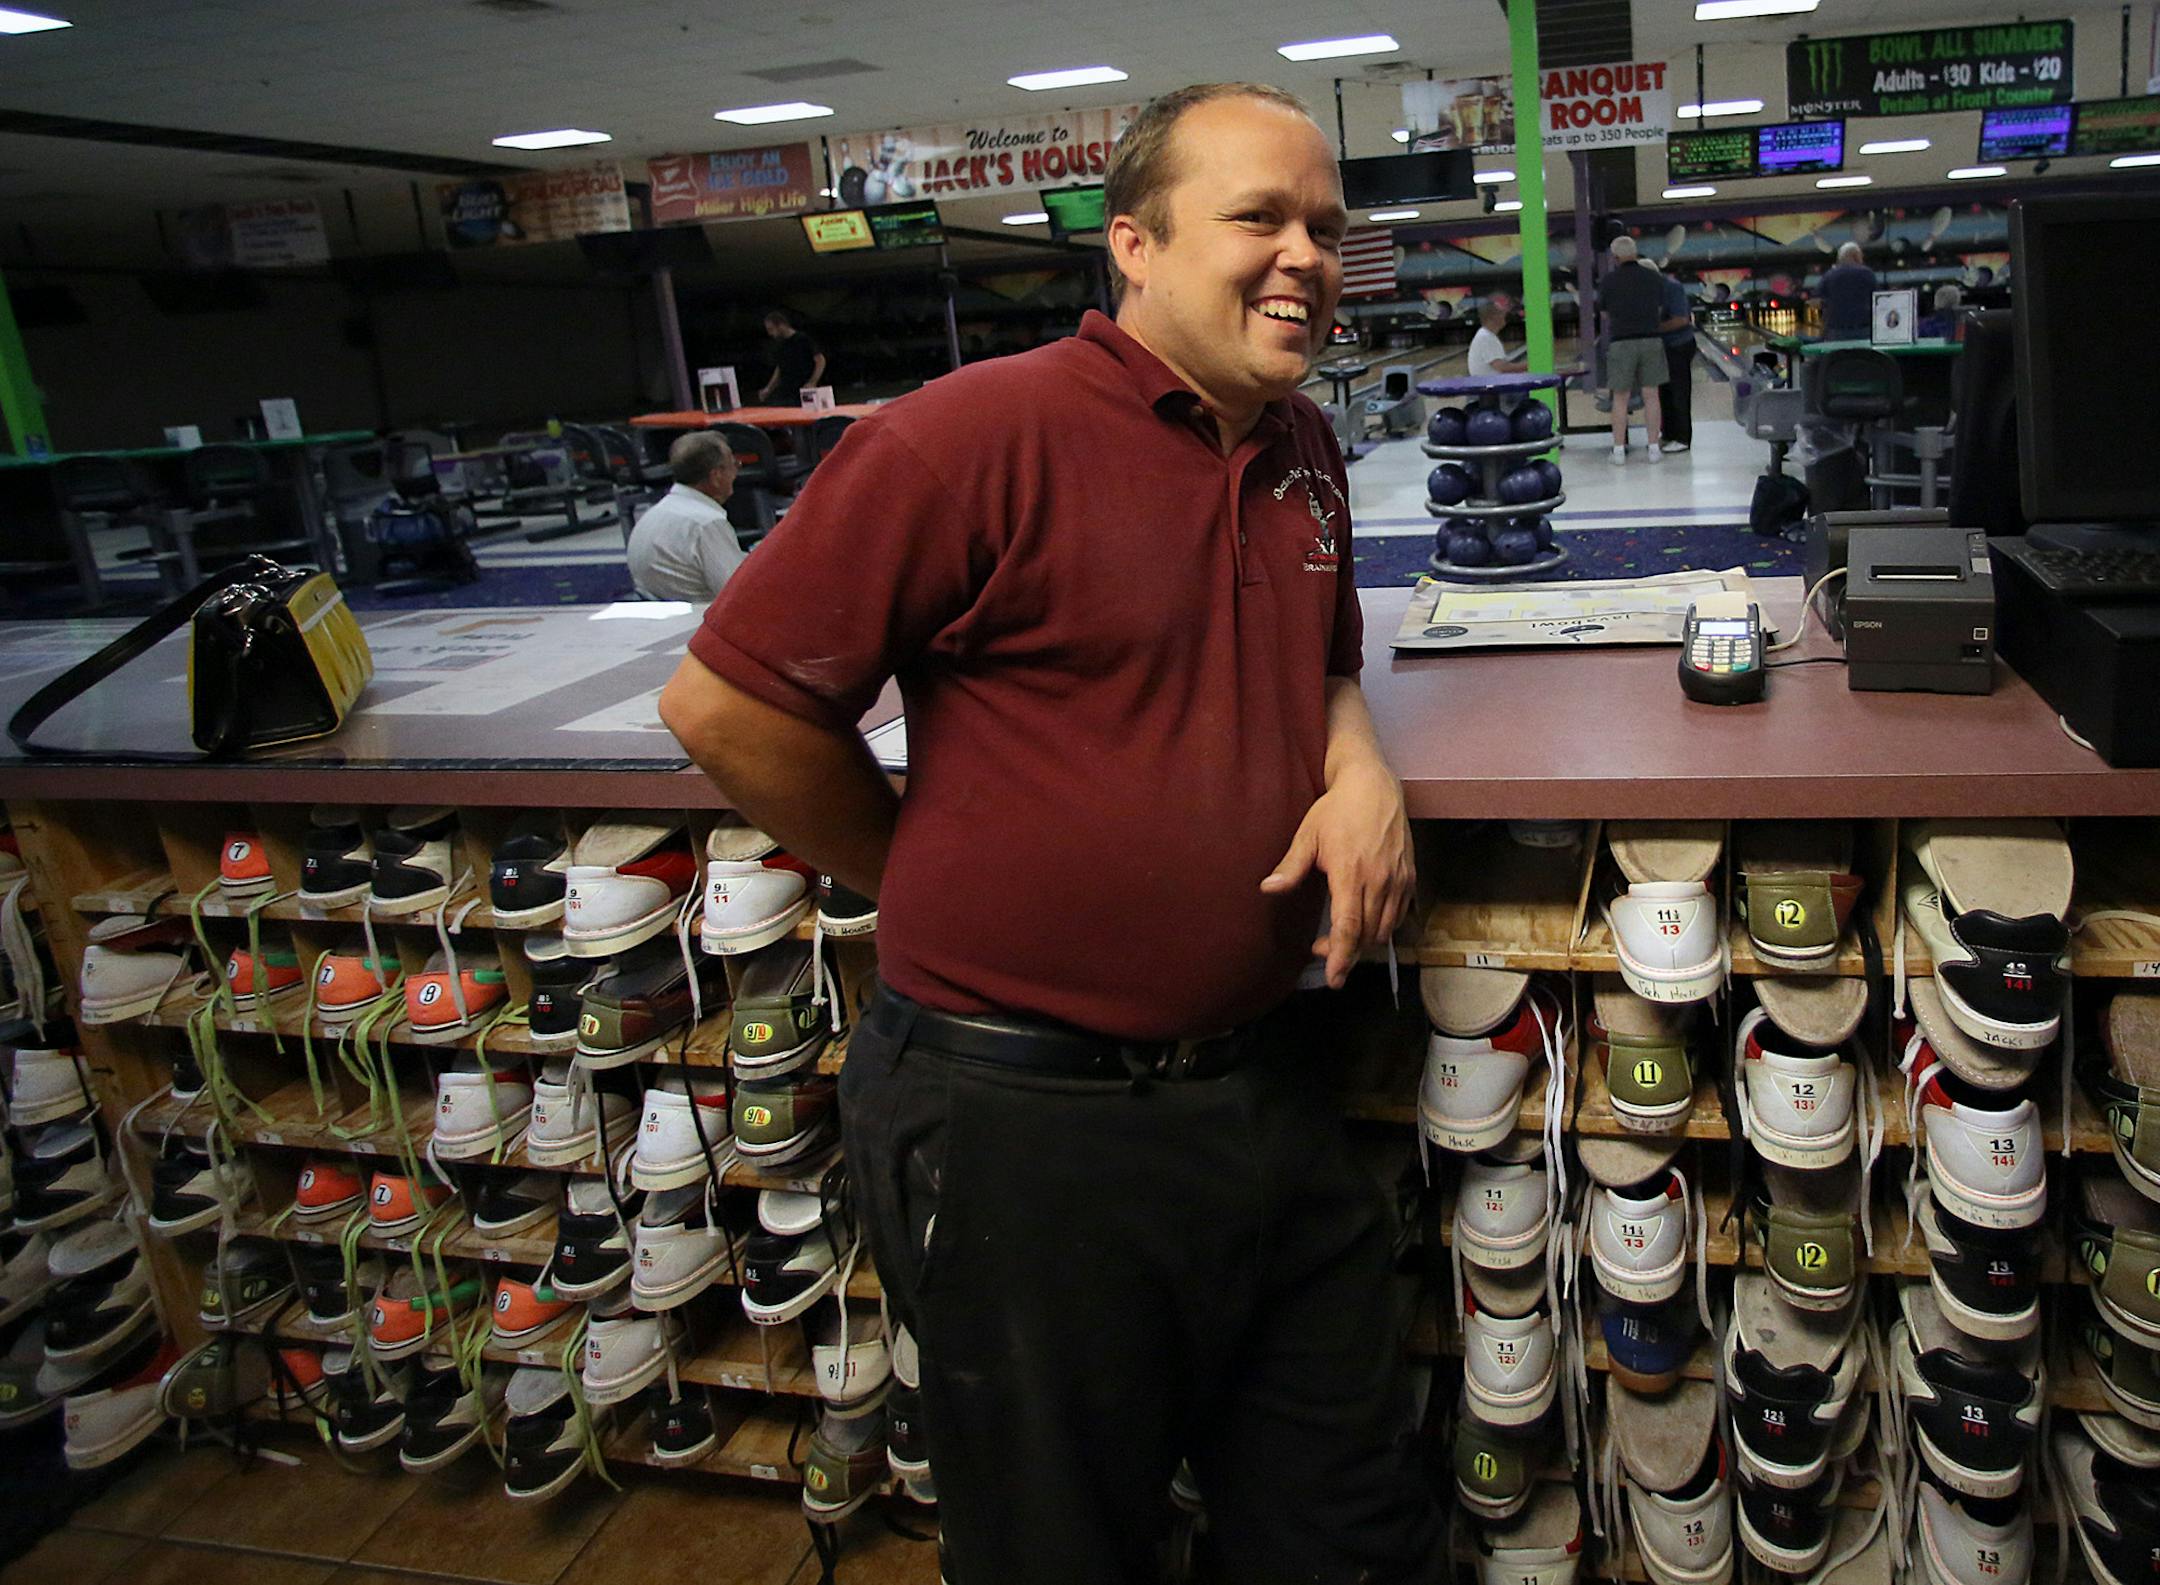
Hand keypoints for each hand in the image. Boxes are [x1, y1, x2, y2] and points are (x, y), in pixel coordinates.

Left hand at [1260, 762, 1415, 989]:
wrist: (1374, 785)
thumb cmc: (1337, 809)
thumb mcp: (1308, 835)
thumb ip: (1291, 867)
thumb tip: (1268, 890)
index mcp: (1351, 873)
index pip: (1349, 928)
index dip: (1340, 957)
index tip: (1334, 978)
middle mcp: (1380, 880)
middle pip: (1367, 935)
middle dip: (1346, 952)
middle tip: (1323, 949)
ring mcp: (1399, 879)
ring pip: (1385, 928)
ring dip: (1365, 941)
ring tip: (1342, 937)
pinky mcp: (1410, 876)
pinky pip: (1400, 915)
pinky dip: (1384, 926)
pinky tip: (1366, 921)